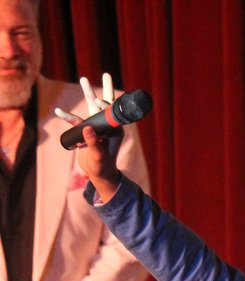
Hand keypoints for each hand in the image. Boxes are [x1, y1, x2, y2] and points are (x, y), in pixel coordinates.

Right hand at [55, 73, 122, 200]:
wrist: (99, 174)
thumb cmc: (103, 166)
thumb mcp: (98, 156)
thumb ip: (93, 143)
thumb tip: (86, 128)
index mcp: (115, 129)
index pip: (113, 110)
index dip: (107, 102)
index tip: (101, 97)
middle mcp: (108, 125)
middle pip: (106, 103)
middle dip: (106, 88)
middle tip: (106, 73)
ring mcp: (97, 127)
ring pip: (92, 107)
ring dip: (88, 94)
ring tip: (84, 79)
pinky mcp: (86, 131)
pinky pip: (76, 120)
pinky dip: (68, 116)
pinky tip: (59, 111)